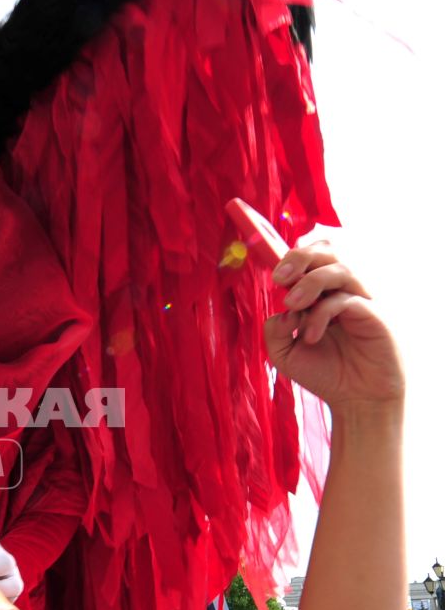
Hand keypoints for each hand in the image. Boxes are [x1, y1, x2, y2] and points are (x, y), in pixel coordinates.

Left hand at [233, 205, 404, 411]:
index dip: (267, 235)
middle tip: (279, 279)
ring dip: (308, 283)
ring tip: (293, 306)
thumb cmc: (323, 373)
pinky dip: (321, 315)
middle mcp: (336, 288)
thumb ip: (273, 328)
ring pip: (337, 267)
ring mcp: (358, 297)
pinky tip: (310, 336)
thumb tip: (278, 308)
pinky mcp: (373, 313)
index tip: (236, 210)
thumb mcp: (282, 353)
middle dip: (297, 255)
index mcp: (313, 292)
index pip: (294, 255)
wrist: (356, 400)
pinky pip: (345, 299)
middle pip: (321, 248)